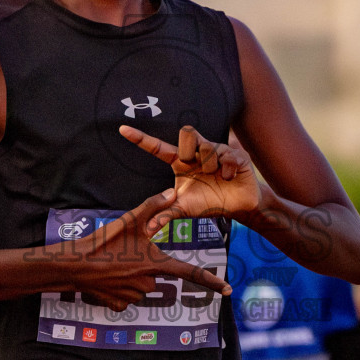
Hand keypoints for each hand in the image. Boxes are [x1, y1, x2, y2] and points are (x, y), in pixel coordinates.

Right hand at [61, 188, 231, 311]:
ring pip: (139, 286)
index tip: (229, 290)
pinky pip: (124, 297)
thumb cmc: (103, 242)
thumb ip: (153, 206)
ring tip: (113, 264)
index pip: (191, 273)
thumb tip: (173, 192)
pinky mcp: (118, 305)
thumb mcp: (129, 220)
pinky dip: (118, 288)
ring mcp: (133, 296)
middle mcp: (148, 283)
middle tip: (124, 255)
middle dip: (144, 265)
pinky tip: (106, 278)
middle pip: (155, 275)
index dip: (212, 282)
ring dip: (130, 276)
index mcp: (156, 264)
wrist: (74, 265)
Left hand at [119, 124, 263, 230]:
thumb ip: (166, 214)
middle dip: (191, 151)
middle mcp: (195, 153)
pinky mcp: (233, 153)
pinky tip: (229, 178)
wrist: (237, 206)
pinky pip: (226, 156)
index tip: (121, 130)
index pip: (158, 147)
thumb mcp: (185, 209)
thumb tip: (148, 229)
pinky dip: (228, 171)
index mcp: (180, 162)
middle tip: (201, 170)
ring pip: (207, 146)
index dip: (140, 139)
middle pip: (187, 133)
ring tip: (218, 177)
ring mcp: (215, 150)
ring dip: (211, 167)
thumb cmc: (207, 204)